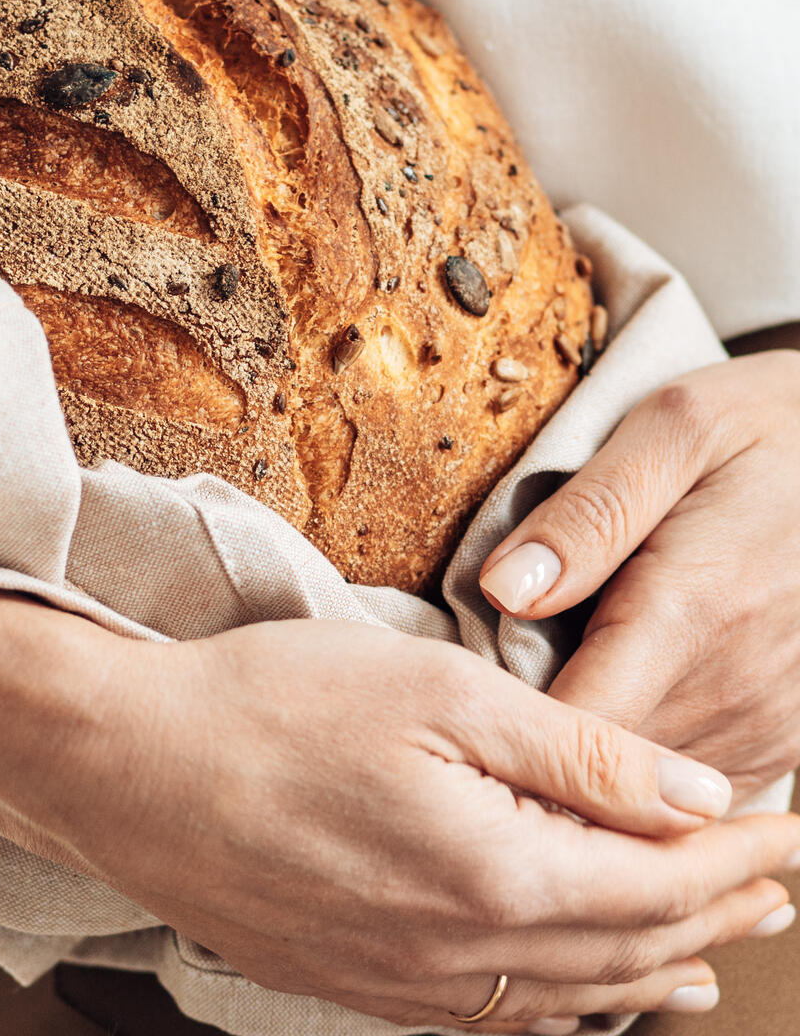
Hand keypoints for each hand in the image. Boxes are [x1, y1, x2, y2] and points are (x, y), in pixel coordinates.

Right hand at [0, 568, 799, 1030]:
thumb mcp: (435, 692)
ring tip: (711, 960)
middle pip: (630, 951)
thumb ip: (579, 751)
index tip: (791, 825)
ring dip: (654, 974)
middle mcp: (467, 955)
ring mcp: (407, 982)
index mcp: (502, 875)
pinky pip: (494, 1017)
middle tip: (780, 889)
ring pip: (570, 999)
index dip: (739, 854)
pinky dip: (565, 1006)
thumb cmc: (270, 707)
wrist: (125, 768)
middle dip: (716, 915)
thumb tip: (700, 789)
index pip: (663, 879)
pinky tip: (576, 997)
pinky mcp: (356, 982)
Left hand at [480, 350, 799, 799]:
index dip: (507, 729)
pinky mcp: (793, 735)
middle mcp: (742, 682)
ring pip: (656, 797)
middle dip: (539, 753)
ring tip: (538, 716)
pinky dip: (650, 773)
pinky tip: (613, 722)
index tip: (455, 707)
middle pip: (609, 770)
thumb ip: (586, 514)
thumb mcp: (672, 426)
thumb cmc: (764, 424)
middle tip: (480, 712)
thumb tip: (500, 591)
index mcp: (694, 604)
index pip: (578, 722)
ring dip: (595, 771)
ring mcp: (776, 720)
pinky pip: (704, 785)